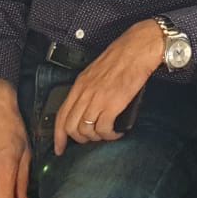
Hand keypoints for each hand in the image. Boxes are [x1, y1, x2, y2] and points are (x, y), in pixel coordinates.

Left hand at [52, 18, 162, 153]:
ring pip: (86, 131)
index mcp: (80, 84)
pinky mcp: (112, 104)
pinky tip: (117, 132)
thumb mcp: (97, 72)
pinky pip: (104, 129)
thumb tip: (89, 107)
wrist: (138, 48)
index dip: (58, 136)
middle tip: (91, 140)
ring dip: (96, 138)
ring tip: (107, 134)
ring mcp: (97, 99)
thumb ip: (89, 88)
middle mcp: (85, 93)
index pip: (61, 115)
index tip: (59, 148)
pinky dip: (110, 135)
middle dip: (80, 140)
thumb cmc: (122, 57)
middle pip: (71, 127)